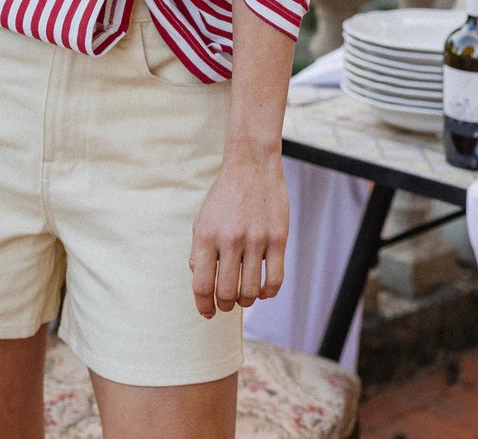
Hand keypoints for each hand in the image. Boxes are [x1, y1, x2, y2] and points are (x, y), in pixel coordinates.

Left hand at [189, 150, 288, 317]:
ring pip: (250, 291)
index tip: (207, 312)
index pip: (202, 285)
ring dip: (245, 301)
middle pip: (227, 293)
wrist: (252, 165)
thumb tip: (199, 280)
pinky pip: (275, 280)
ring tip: (244, 296)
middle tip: (227, 303)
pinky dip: (267, 293)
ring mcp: (256, 240)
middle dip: (225, 305)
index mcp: (206, 235)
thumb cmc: (225, 196)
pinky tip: (262, 289)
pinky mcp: (278, 239)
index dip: (203, 305)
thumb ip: (198, 251)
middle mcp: (230, 239)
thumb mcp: (203, 219)